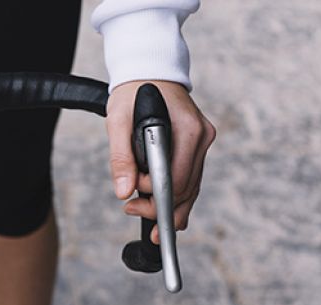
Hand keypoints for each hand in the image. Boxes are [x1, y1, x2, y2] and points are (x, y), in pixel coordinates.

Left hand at [105, 80, 215, 243]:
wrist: (149, 70)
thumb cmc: (132, 92)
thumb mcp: (118, 121)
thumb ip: (121, 158)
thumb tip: (124, 191)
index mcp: (187, 130)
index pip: (176, 180)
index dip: (154, 198)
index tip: (131, 203)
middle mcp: (201, 137)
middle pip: (187, 189)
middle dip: (160, 207)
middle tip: (132, 210)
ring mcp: (202, 141)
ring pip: (192, 187)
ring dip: (170, 206)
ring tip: (148, 220)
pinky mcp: (197, 144)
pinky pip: (191, 177)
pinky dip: (178, 195)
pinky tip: (167, 212)